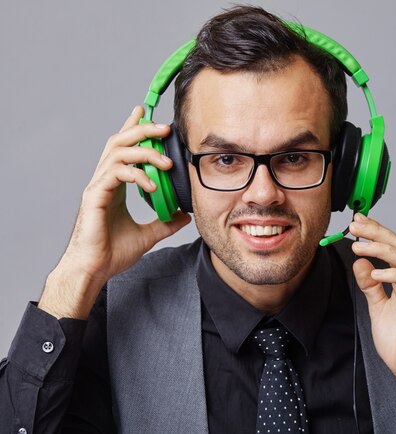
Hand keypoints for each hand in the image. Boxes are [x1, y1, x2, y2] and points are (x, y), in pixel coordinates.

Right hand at [39, 106, 190, 318]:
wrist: (94, 270)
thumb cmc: (112, 253)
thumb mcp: (148, 234)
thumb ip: (166, 222)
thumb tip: (186, 215)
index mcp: (114, 185)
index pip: (123, 149)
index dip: (132, 129)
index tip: (145, 113)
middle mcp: (104, 181)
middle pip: (119, 142)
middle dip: (142, 130)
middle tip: (164, 128)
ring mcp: (98, 187)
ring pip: (117, 153)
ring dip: (144, 152)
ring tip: (166, 161)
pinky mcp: (95, 197)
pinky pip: (115, 175)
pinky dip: (135, 175)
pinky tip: (151, 185)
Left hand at [350, 213, 395, 432]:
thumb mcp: (377, 307)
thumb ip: (370, 286)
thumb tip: (360, 263)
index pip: (391, 247)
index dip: (376, 232)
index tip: (357, 221)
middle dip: (377, 232)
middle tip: (355, 225)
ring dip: (381, 248)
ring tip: (360, 246)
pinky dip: (394, 274)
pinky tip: (375, 272)